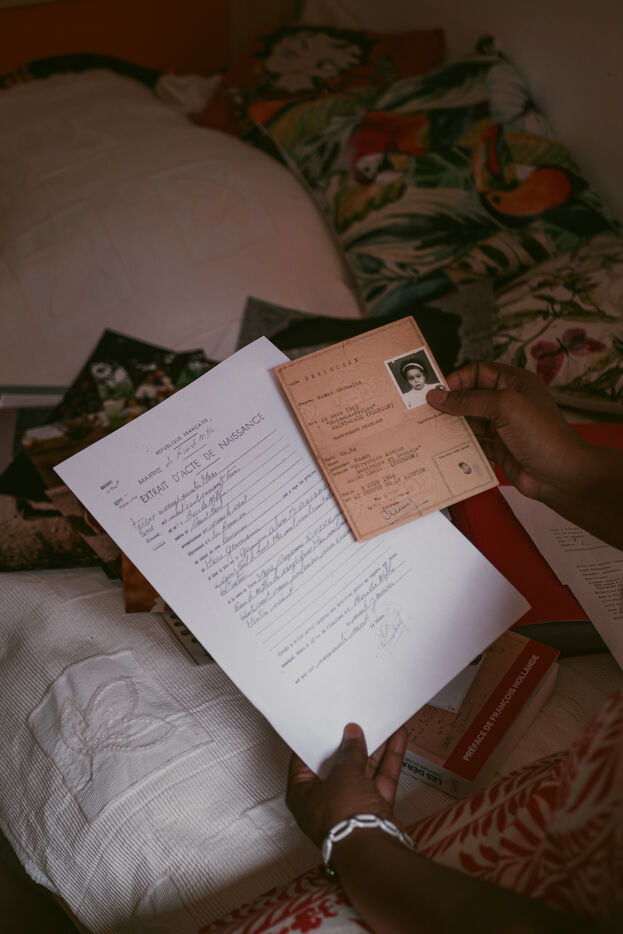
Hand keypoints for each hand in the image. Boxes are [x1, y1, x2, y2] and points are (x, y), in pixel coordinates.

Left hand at [286, 723, 407, 846]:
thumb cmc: (343, 812)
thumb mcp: (343, 773)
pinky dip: (389, 760)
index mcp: (303, 795)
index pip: (303, 762)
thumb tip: (352, 732)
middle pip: (337, 767)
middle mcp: (325, 802)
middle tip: (355, 720)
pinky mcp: (373, 811)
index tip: (322, 723)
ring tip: (380, 723)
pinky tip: (398, 738)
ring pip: (362, 772)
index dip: (313, 742)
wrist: (372, 849)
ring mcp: (351, 807)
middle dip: (349, 745)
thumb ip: (350, 751)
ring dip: (373, 749)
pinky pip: (380, 780)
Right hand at [426, 361, 586, 503]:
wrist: (560, 474)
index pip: (478, 372)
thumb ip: (469, 400)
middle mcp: (508, 402)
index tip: (437, 391)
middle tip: (426, 411)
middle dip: (450, 403)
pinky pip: (474, 443)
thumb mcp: (504, 406)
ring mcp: (503, 427)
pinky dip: (460, 445)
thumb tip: (438, 396)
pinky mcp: (499, 448)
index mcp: (514, 383)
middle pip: (471, 397)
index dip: (457, 379)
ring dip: (453, 425)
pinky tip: (444, 447)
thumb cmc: (541, 434)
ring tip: (431, 429)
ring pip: (470, 421)